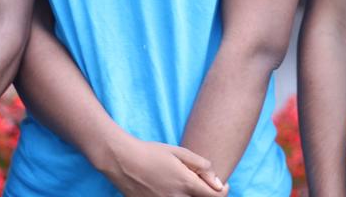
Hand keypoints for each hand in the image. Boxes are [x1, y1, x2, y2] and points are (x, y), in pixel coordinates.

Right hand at [102, 136, 228, 196]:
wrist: (122, 161)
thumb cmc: (151, 152)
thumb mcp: (179, 152)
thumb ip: (202, 167)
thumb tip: (218, 183)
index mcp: (186, 183)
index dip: (223, 191)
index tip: (221, 185)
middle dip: (206, 193)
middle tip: (201, 183)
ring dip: (190, 196)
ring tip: (182, 184)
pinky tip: (169, 188)